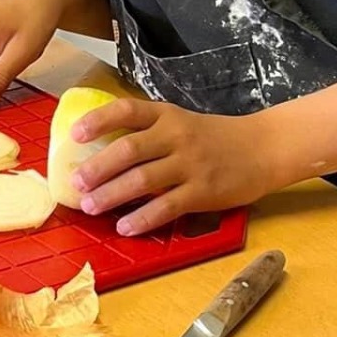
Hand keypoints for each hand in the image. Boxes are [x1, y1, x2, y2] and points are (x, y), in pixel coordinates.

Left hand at [70, 98, 284, 233]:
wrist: (262, 149)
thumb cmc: (214, 137)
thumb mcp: (181, 122)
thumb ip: (148, 132)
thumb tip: (101, 151)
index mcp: (166, 114)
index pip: (126, 110)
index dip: (98, 121)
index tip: (75, 135)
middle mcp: (176, 136)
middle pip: (129, 149)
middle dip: (98, 168)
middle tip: (75, 183)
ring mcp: (190, 164)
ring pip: (143, 179)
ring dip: (112, 194)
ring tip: (91, 206)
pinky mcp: (203, 191)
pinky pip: (167, 207)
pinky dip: (143, 218)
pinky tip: (125, 227)